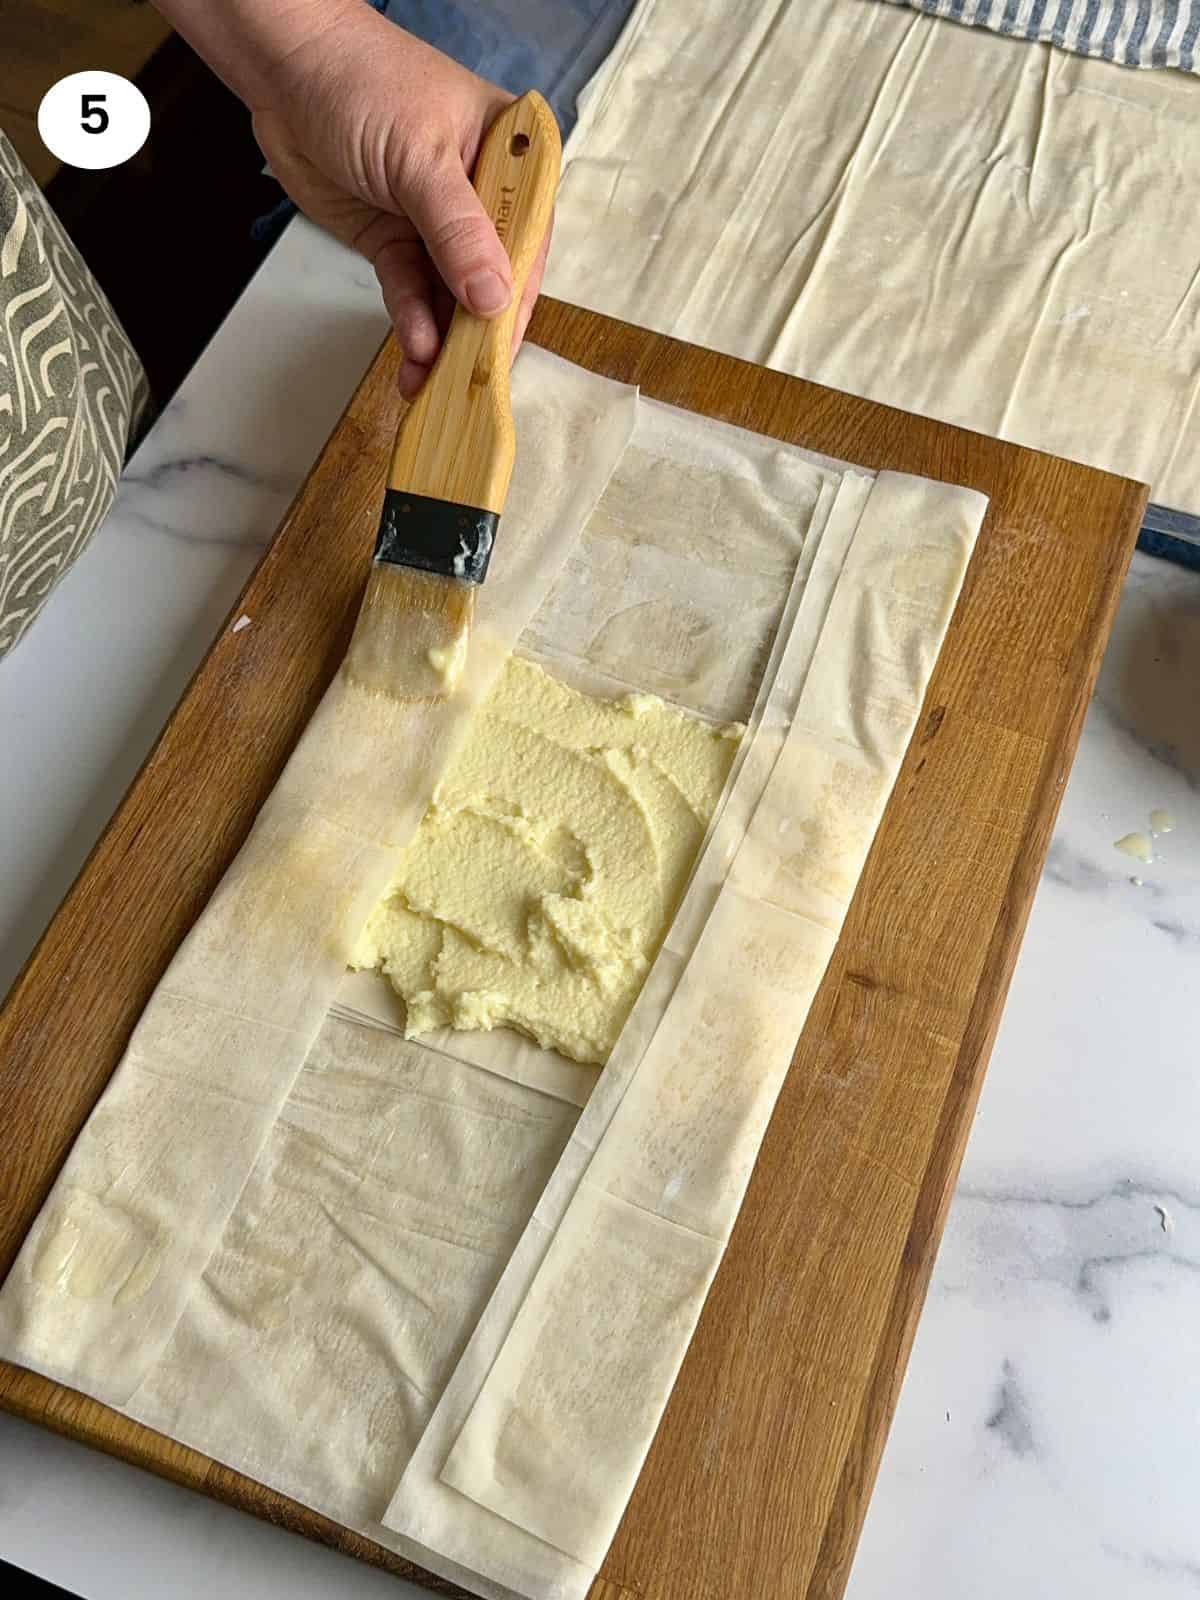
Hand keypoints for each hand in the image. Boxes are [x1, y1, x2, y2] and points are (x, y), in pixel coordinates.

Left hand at [251, 6, 551, 396]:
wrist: (286, 70)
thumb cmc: (364, 84)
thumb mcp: (420, 159)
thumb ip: (458, 233)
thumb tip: (495, 300)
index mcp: (511, 163)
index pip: (527, 244)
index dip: (517, 301)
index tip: (502, 353)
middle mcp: (481, 198)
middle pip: (491, 280)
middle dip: (477, 333)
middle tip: (466, 387)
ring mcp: (436, 225)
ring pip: (449, 296)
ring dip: (443, 341)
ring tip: (430, 383)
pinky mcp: (396, 242)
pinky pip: (411, 292)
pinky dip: (412, 322)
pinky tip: (414, 350)